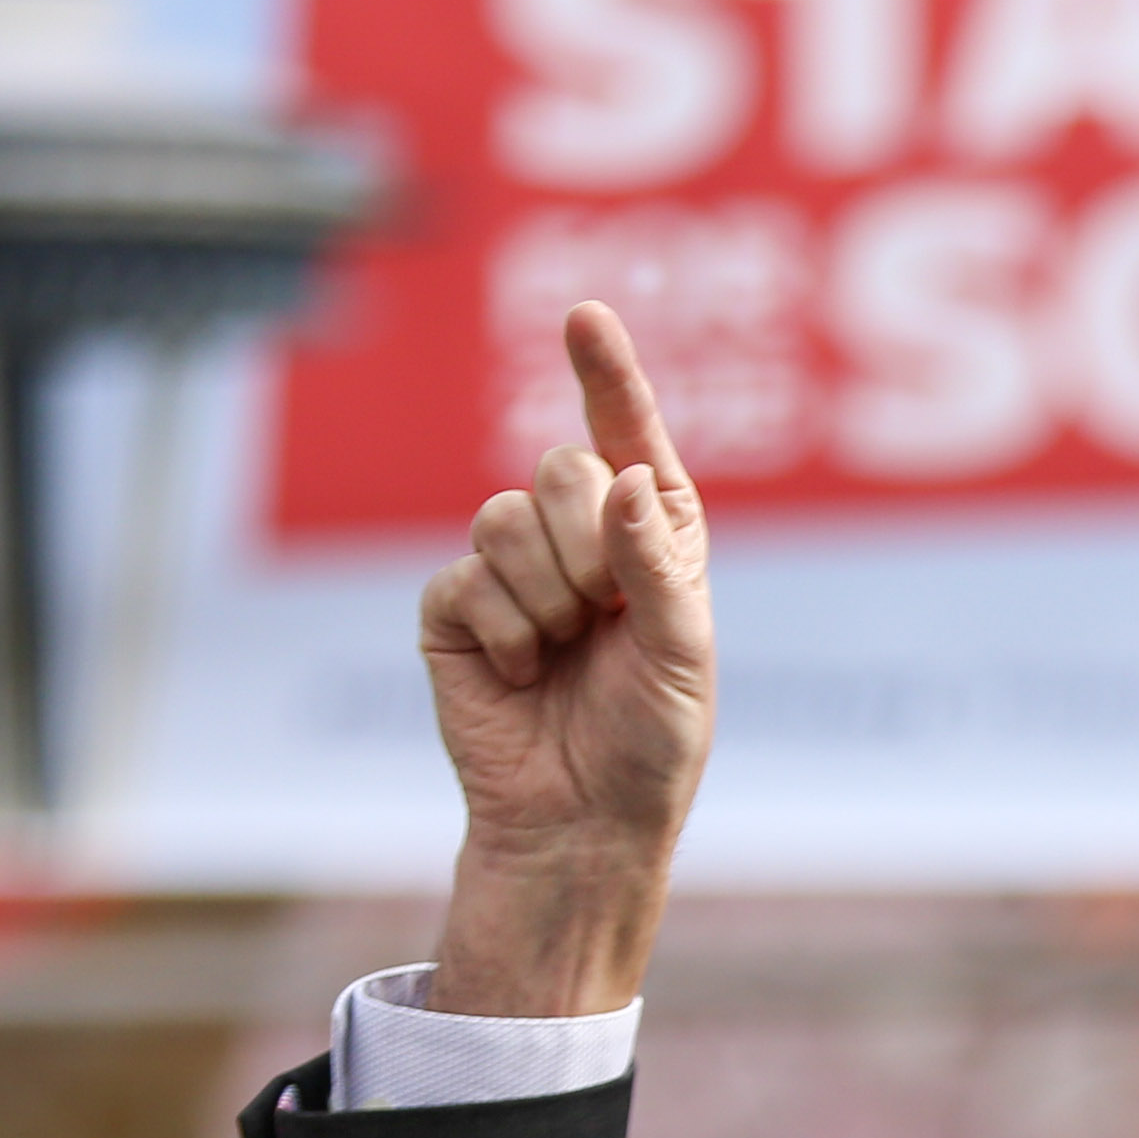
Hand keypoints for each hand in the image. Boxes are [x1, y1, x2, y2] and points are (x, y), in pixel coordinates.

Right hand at [415, 300, 713, 1014]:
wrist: (581, 824)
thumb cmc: (651, 744)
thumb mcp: (683, 656)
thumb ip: (661, 562)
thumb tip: (630, 476)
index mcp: (652, 536)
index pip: (628, 437)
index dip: (607, 374)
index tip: (584, 313)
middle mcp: (582, 540)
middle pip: (559, 467)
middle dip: (586, 543)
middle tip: (603, 616)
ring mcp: (512, 571)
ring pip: (504, 518)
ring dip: (546, 595)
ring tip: (563, 653)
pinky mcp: (455, 610)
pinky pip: (464, 578)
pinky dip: (501, 631)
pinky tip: (519, 674)